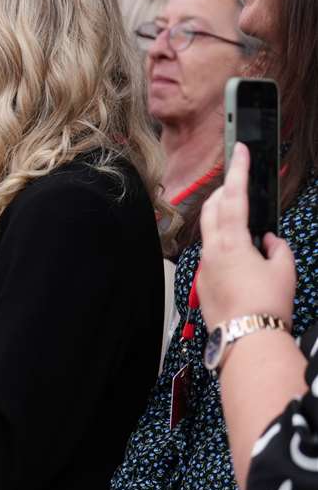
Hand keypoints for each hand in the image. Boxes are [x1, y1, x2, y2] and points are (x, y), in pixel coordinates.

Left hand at [198, 143, 296, 329]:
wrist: (247, 339)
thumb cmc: (266, 306)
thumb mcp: (285, 270)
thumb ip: (277, 248)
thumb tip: (269, 241)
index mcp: (231, 243)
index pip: (233, 197)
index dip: (237, 170)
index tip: (239, 150)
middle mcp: (212, 251)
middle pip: (212, 209)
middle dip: (224, 191)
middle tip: (238, 180)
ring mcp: (205, 266)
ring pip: (208, 230)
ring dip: (222, 216)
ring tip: (241, 213)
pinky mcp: (204, 281)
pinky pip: (211, 251)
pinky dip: (223, 241)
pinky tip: (239, 249)